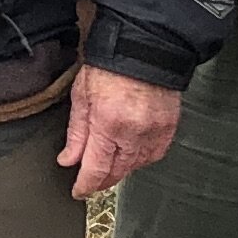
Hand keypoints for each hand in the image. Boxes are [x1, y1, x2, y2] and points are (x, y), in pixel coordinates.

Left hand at [60, 69, 180, 199]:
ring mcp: (154, 131)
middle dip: (102, 180)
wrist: (145, 45)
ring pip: (136, 166)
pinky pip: (155, 154)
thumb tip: (68, 160)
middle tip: (91, 181)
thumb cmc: (110, 65)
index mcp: (108, 124)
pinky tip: (131, 153)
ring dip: (121, 170)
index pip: (96, 169)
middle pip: (117, 172)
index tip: (78, 191)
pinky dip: (142, 158)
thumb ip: (77, 132)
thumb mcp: (82, 95)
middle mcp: (134, 132)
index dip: (86, 185)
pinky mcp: (169, 126)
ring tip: (109, 164)